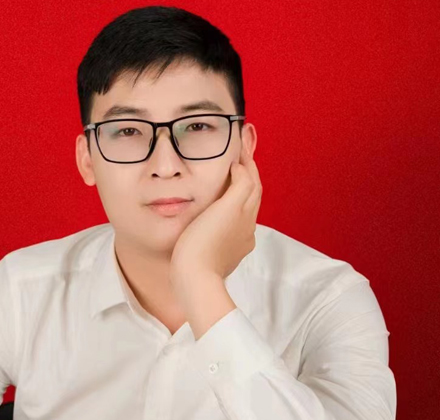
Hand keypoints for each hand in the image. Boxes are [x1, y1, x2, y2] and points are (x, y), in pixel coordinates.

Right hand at [170, 156, 262, 283]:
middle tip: (237, 155)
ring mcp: (236, 242)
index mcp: (246, 213)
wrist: (194, 279)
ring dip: (238, 191)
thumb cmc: (203, 242)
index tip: (241, 141)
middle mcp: (246, 227)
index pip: (253, 180)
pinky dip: (229, 210)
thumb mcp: (226, 207)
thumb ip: (239, 185)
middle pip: (251, 194)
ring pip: (242, 210)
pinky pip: (231, 225)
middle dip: (246, 173)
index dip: (248, 160)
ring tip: (228, 178)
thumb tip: (241, 169)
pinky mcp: (224, 254)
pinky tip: (218, 211)